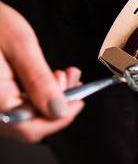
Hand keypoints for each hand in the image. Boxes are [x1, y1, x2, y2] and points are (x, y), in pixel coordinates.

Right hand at [0, 1, 83, 142]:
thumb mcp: (21, 46)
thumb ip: (39, 81)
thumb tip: (59, 110)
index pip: (29, 128)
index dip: (59, 119)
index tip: (79, 101)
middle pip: (30, 123)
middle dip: (58, 103)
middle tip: (71, 79)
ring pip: (28, 113)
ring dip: (52, 96)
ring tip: (63, 73)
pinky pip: (21, 102)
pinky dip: (40, 91)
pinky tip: (51, 76)